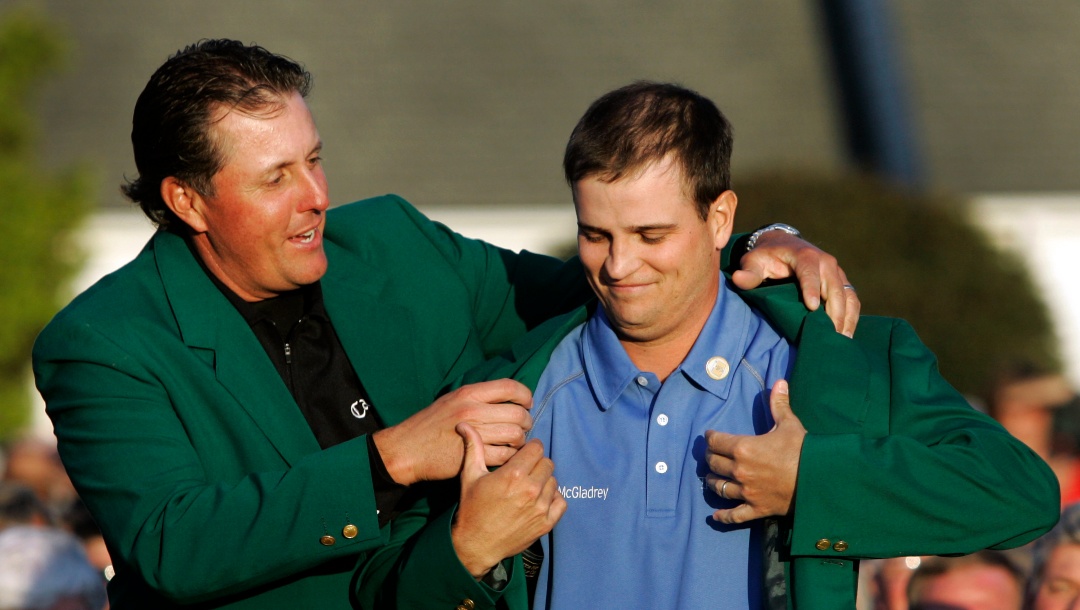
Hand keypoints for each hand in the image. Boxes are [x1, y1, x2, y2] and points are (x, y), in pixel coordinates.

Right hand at [371, 379, 532, 485]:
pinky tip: (506, 456)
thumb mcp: (450, 400)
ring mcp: (475, 433)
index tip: (527, 403)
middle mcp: (473, 410)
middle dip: (526, 422)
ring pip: (515, 435)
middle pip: (517, 414)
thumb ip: (477, 397)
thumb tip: (508, 397)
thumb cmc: (429, 424)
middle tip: (523, 428)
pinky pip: (506, 455)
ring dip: (520, 441)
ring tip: (515, 443)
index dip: (525, 395)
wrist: (407, 449)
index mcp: (468, 393)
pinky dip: (510, 457)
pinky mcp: (474, 456)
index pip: (510, 387)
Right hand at [451, 423, 565, 577]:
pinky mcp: (546, 523)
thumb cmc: (471, 508)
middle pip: (547, 463)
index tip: (523, 454)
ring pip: (554, 482)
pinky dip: (553, 500)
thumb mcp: (469, 475)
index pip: (536, 448)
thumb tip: (464, 424)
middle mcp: (531, 489)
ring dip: (544, 482)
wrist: (475, 544)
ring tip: (529, 488)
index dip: (529, 449)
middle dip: (537, 464)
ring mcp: (540, 508)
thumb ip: (473, 447)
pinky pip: (561, 502)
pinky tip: (538, 501)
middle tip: (525, 472)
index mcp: (513, 474)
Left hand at [704, 380, 804, 523]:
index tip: (711, 436)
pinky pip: (735, 515)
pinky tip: (716, 516)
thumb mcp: (790, 424)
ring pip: (719, 488)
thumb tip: (780, 382)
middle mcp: (740, 470)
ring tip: (713, 479)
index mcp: (744, 448)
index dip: (711, 438)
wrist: (821, 479)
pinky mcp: (757, 508)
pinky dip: (724, 516)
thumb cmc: (804, 450)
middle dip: (711, 458)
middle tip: (712, 455)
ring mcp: (748, 492)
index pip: (715, 441)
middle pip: (714, 464)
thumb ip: (779, 404)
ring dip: (713, 482)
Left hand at [732, 230, 859, 336]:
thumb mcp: (754, 261)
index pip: (810, 273)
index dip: (811, 289)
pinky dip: (851, 317)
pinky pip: (852, 299)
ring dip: (845, 318)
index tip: (812, 309)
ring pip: (847, 295)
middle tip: (829, 335)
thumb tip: (738, 279)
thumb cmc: (767, 257)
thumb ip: (749, 272)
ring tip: (840, 340)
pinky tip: (846, 335)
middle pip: (833, 288)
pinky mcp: (841, 281)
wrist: (783, 245)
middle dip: (833, 311)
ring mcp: (836, 272)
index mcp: (804, 255)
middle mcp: (825, 262)